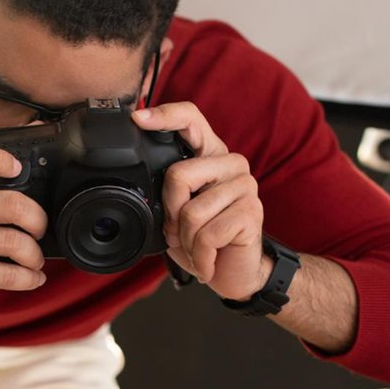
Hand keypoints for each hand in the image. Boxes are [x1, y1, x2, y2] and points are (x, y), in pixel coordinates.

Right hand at [0, 144, 48, 304]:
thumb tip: (37, 172)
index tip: (17, 168)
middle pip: (9, 205)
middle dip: (37, 220)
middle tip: (39, 228)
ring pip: (12, 242)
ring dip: (34, 254)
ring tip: (34, 257)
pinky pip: (5, 275)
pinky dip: (28, 278)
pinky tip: (32, 276)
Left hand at [133, 102, 270, 299]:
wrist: (234, 273)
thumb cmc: (205, 240)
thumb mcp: (177, 212)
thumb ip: (166, 192)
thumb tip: (142, 187)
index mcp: (209, 155)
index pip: (190, 119)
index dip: (164, 115)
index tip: (138, 118)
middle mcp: (230, 163)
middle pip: (177, 175)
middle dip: (169, 213)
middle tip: (179, 232)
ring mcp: (245, 185)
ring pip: (190, 212)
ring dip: (186, 240)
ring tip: (198, 246)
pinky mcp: (251, 211)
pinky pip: (207, 235)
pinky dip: (200, 255)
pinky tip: (209, 258)